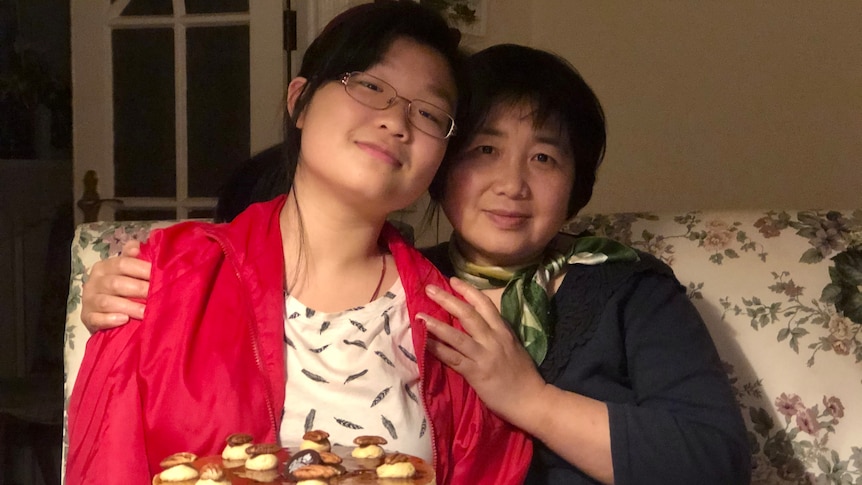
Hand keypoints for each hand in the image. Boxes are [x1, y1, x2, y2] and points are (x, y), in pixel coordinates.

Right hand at [81, 240, 151, 332]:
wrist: (102, 315)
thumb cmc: (120, 290)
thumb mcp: (126, 273)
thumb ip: (132, 259)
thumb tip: (136, 246)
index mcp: (105, 266)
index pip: (123, 263)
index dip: (143, 269)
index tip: (161, 275)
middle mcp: (94, 281)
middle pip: (116, 283)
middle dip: (139, 289)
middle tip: (158, 295)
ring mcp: (88, 300)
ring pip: (107, 302)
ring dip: (129, 307)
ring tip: (145, 312)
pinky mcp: (86, 318)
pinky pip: (96, 318)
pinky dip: (110, 320)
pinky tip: (124, 320)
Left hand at [421, 278, 547, 428]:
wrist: (531, 400)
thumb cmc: (523, 376)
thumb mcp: (514, 347)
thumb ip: (498, 334)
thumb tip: (482, 323)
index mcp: (504, 331)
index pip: (485, 304)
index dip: (468, 291)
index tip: (452, 280)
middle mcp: (493, 339)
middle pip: (467, 314)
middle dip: (447, 299)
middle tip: (429, 289)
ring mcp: (483, 355)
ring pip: (456, 335)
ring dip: (436, 324)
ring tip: (419, 315)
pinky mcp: (476, 373)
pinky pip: (452, 358)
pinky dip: (437, 349)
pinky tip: (423, 343)